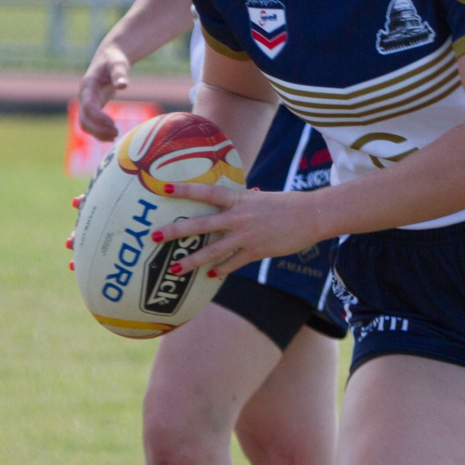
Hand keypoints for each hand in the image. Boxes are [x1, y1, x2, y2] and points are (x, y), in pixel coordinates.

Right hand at [78, 43, 131, 139]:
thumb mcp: (118, 63)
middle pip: (83, 119)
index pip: (87, 106)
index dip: (98, 117)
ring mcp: (87, 102)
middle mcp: (84, 96)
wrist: (108, 58)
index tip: (112, 123)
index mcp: (88, 85)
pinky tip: (112, 137)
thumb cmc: (114, 60)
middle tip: (116, 133)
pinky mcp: (93, 107)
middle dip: (97, 129)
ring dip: (98, 133)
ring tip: (115, 136)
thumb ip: (119, 74)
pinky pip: (91, 124)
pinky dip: (99, 132)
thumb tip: (123, 85)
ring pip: (85, 124)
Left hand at [152, 185, 323, 278]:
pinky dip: (220, 270)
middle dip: (175, 231)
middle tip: (153, 235)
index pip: (206, 193)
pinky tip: (209, 276)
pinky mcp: (256, 252)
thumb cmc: (288, 204)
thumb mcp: (262, 198)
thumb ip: (244, 201)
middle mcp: (238, 217)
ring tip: (175, 269)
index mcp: (239, 199)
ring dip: (191, 261)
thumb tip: (235, 200)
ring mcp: (246, 236)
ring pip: (212, 251)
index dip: (185, 190)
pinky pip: (232, 264)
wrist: (311, 216)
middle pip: (200, 225)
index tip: (163, 189)